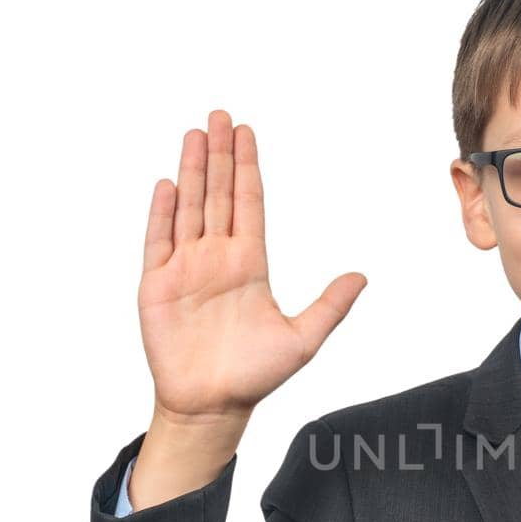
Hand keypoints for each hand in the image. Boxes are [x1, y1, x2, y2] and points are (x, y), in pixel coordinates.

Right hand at [138, 110, 366, 423]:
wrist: (212, 406)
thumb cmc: (255, 376)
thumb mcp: (303, 339)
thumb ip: (330, 306)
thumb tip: (363, 277)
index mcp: (250, 264)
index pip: (249, 203)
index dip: (247, 167)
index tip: (247, 133)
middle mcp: (217, 258)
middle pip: (218, 194)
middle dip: (219, 154)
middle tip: (220, 115)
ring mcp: (186, 268)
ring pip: (189, 207)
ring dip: (191, 170)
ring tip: (194, 133)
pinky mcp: (158, 285)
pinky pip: (158, 240)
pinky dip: (161, 212)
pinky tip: (167, 183)